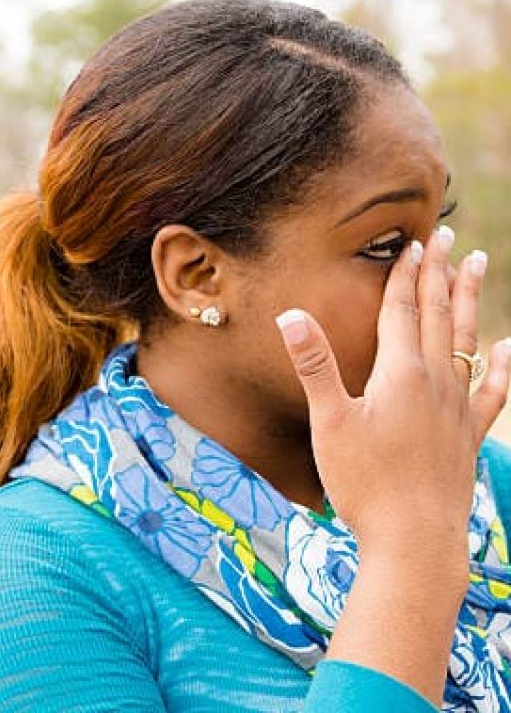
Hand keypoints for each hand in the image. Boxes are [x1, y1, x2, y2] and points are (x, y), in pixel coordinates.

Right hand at [276, 226, 510, 704]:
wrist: (416, 543)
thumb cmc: (365, 483)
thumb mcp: (330, 423)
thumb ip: (314, 365)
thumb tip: (291, 314)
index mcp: (400, 374)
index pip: (401, 312)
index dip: (404, 276)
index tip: (412, 243)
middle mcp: (435, 382)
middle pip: (439, 316)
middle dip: (439, 274)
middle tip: (446, 236)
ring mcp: (457, 408)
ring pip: (467, 341)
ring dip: (469, 302)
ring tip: (475, 267)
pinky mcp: (468, 435)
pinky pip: (491, 390)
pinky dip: (502, 366)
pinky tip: (508, 348)